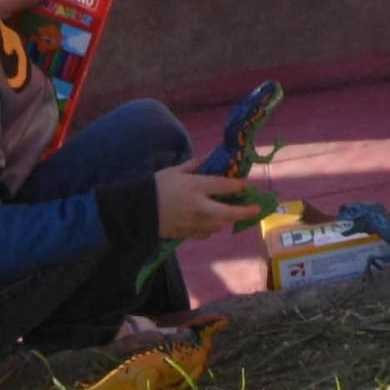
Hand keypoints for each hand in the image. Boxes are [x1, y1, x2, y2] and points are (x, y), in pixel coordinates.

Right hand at [151, 166, 274, 240]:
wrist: (133, 210)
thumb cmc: (154, 186)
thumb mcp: (175, 170)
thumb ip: (196, 164)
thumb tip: (211, 156)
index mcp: (196, 187)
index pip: (226, 186)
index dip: (239, 185)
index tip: (245, 185)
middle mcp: (198, 206)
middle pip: (229, 212)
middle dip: (246, 211)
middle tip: (257, 209)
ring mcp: (192, 223)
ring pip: (219, 225)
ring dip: (227, 219)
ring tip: (231, 214)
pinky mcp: (185, 234)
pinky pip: (205, 233)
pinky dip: (212, 229)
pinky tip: (213, 224)